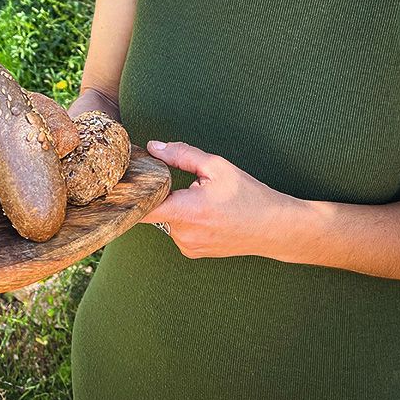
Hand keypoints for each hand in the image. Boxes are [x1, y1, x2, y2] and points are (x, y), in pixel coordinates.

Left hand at [139, 140, 301, 259]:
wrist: (275, 228)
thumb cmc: (249, 196)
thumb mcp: (217, 166)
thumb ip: (181, 154)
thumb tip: (154, 147)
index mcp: (187, 212)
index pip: (142, 209)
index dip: (129, 195)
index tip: (125, 182)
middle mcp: (183, 235)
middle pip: (156, 209)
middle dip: (165, 193)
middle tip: (188, 183)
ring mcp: (188, 247)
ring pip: (167, 219)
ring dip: (177, 206)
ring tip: (206, 200)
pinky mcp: (194, 252)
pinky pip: (178, 230)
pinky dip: (186, 218)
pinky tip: (208, 213)